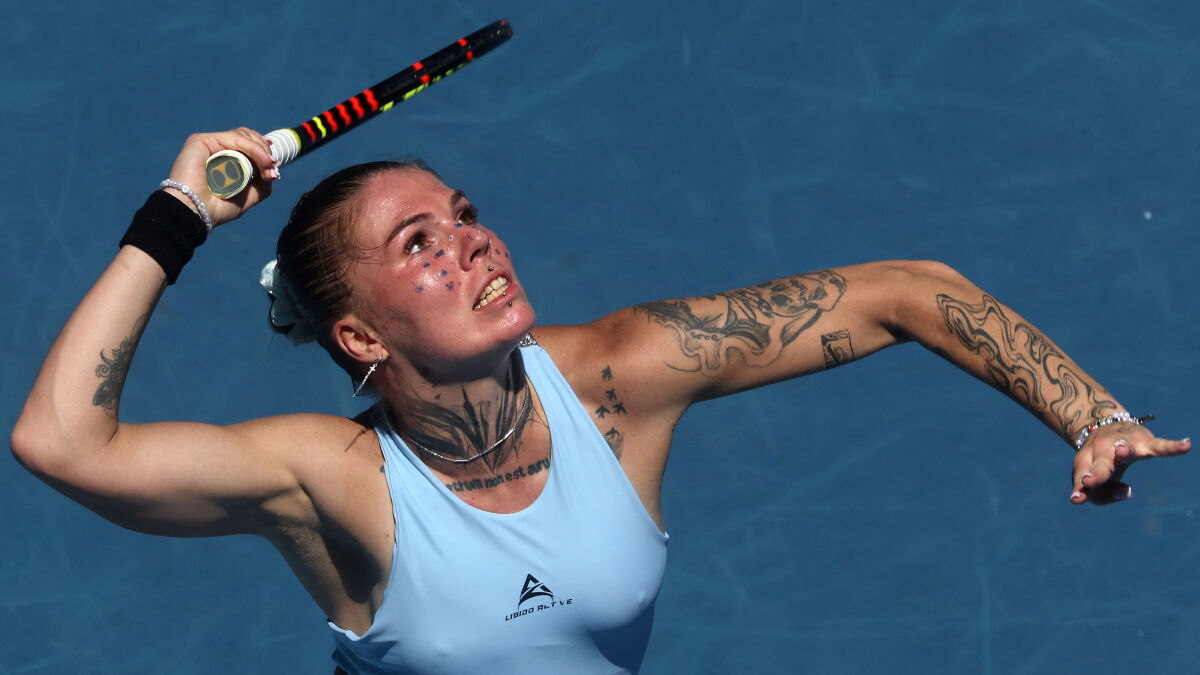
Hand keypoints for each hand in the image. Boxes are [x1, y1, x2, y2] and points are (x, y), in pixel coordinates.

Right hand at [164, 128, 278, 227]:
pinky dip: (253, 148)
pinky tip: (263, 160)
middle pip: (246, 136)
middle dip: (264, 150)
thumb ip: (261, 184)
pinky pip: (234, 138)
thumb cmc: (215, 209)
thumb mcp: (247, 197)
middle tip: (272, 169)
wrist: (194, 213)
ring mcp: (207, 143)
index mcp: (222, 159)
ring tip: (269, 166)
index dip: (263, 152)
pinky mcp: (201, 140)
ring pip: (243, 135)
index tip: (274, 168)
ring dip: (261, 150)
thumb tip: (273, 171)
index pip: (247, 145)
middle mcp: (214, 148)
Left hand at [1071, 422, 1190, 504]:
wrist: (1105, 425)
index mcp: (1087, 460)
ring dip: (1125, 452)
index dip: (1080, 488)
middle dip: (1096, 474)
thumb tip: (1124, 492)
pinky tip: (1186, 445)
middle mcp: (1102, 450)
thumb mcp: (1095, 479)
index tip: (1076, 500)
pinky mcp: (1145, 441)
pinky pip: (1160, 445)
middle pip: (1100, 465)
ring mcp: (1124, 444)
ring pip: (1125, 450)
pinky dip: (1173, 446)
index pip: (1083, 476)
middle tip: (1088, 481)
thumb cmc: (1100, 460)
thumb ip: (1101, 494)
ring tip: (1123, 451)